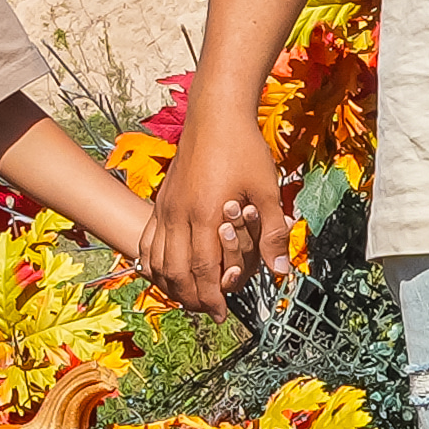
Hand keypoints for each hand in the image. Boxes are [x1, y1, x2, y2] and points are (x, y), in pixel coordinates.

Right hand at [138, 111, 290, 314]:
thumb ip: (273, 232)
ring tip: (188, 298)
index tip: (223, 314)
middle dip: (192, 298)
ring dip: (171, 285)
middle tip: (208, 311)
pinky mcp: (161, 200)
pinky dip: (153, 263)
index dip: (213, 297)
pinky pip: (147, 241)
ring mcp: (166, 207)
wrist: (215, 115)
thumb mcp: (266, 189)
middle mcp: (179, 214)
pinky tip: (164, 273)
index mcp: (206, 214)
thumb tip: (280, 270)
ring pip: (157, 260)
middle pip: (177, 272)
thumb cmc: (244, 149)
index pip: (204, 271)